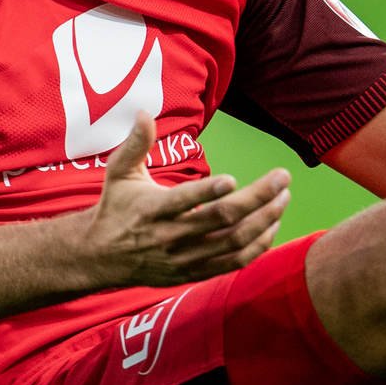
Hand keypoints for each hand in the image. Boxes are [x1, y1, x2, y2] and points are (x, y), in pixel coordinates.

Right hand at [82, 112, 290, 286]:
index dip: (209, 192)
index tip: (233, 179)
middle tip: (282, 178)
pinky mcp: (194, 272)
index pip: (184, 202)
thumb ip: (135, 144)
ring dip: (265, 220)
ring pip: (233, 242)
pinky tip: (273, 225)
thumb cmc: (116, 207)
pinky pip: (234, 263)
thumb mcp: (118, 173)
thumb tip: (143, 112)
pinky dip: (258, 246)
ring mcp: (185, 257)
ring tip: (284, 198)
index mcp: (152, 209)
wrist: (100, 258)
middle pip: (221, 220)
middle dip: (257, 199)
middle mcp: (170, 236)